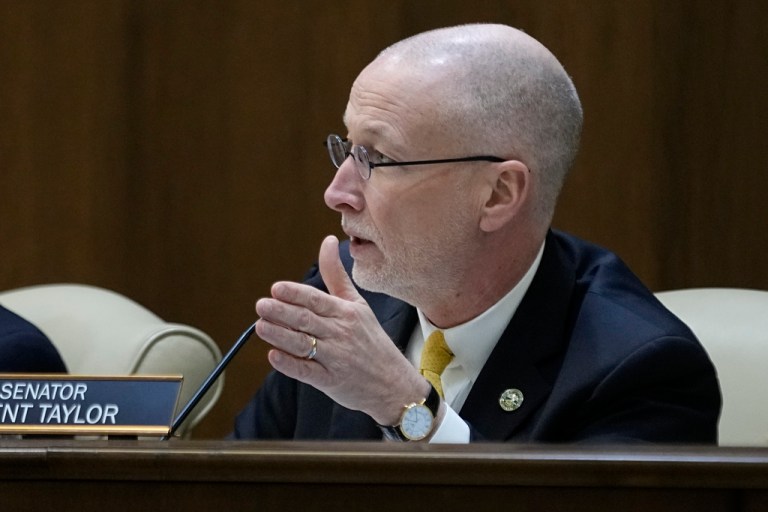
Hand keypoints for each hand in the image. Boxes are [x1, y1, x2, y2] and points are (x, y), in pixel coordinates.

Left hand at [255, 235, 428, 425]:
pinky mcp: (330, 381)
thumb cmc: (371, 340)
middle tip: (262, 305)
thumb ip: (336, 275)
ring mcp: (336, 359)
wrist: (393, 383)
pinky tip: (274, 356)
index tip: (276, 288)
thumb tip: (328, 241)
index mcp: (347, 313)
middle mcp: (342, 333)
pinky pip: (307, 371)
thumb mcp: (358, 304)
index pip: (317, 300)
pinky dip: (290, 364)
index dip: (296, 294)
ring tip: (260, 326)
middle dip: (282, 312)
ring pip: (304, 344)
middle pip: (308, 320)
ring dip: (280, 335)